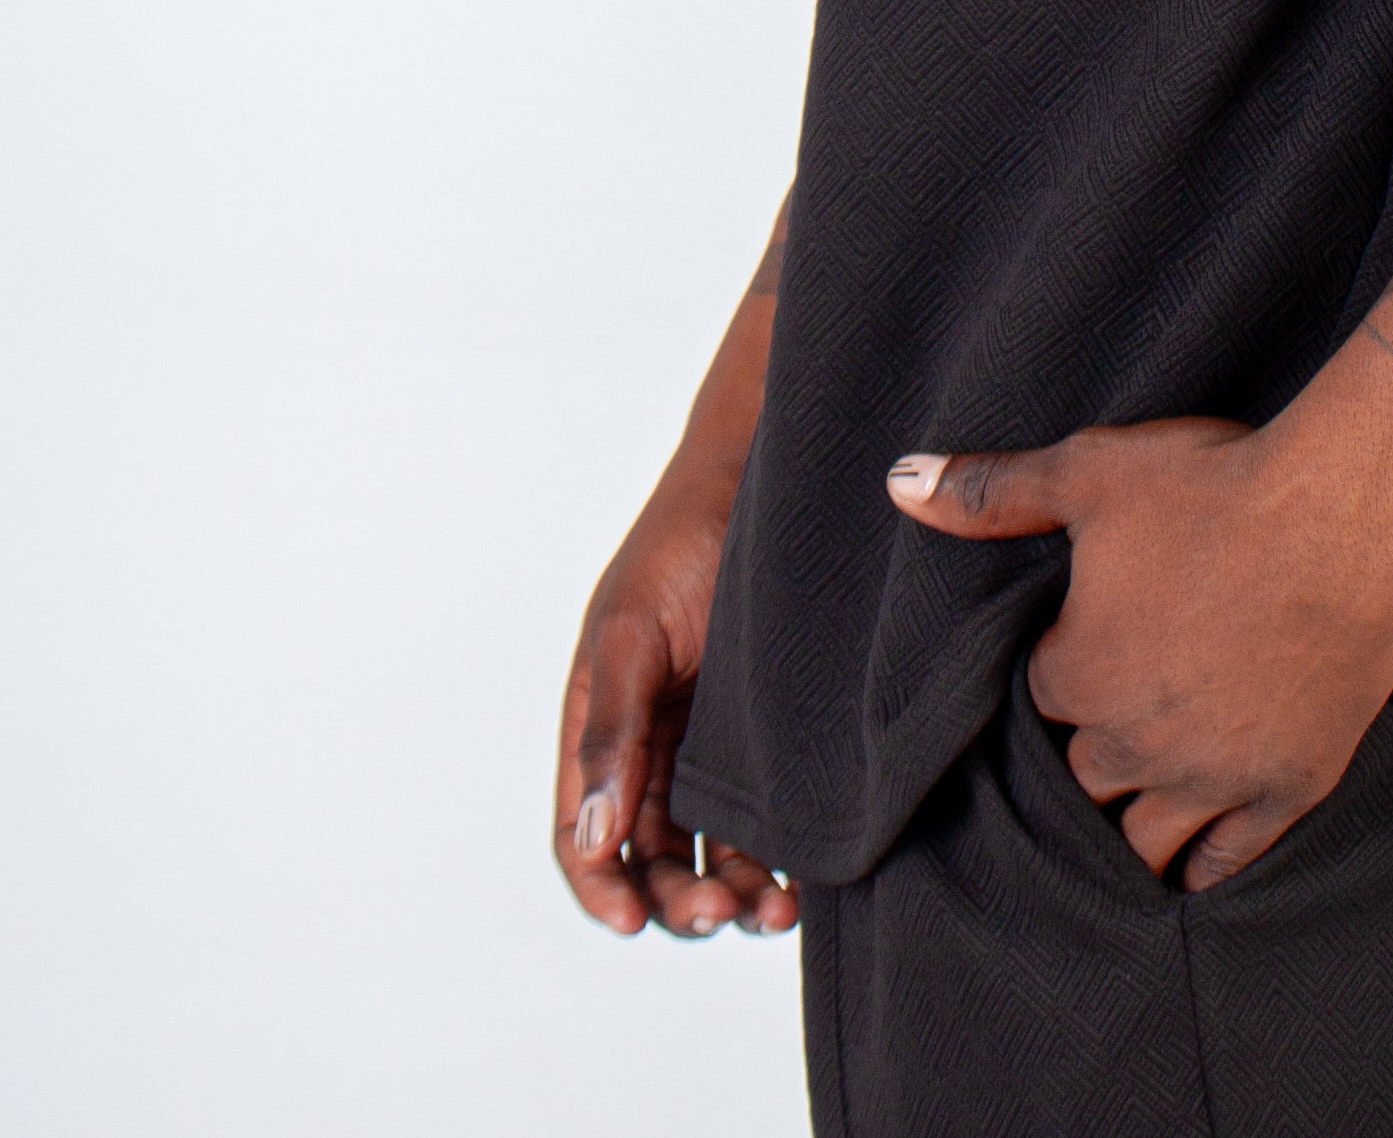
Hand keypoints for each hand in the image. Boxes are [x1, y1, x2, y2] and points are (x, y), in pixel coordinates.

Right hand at [555, 481, 797, 938]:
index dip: (600, 886)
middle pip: (648, 857)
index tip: (633, 921)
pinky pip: (759, 818)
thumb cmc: (680, 542)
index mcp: (599, 724)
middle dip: (675, 899)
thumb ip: (608, 732)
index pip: (583, 833)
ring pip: (706, 850)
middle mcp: (649, 746)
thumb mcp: (630, 634)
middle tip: (718, 911)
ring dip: (730, 893)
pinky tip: (799, 882)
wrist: (764, 482)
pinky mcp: (763, 738)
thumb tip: (590, 836)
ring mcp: (707, 745)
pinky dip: (772, 859)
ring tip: (772, 911)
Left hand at [888, 414, 1392, 889]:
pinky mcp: (1285, 789)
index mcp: (1080, 676)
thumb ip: (994, 491)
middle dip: (1092, 756)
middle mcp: (1136, 744)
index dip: (1064, 672)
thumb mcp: (1092, 472)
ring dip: (1134, 825)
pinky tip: (1191, 866)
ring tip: (1132, 820)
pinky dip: (1203, 864)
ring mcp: (1214, 776)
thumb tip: (901, 484)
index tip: (1088, 649)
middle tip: (1113, 728)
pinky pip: (1228, 858)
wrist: (1343, 516)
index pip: (1045, 701)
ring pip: (1145, 838)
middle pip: (1086, 780)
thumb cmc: (1215, 488)